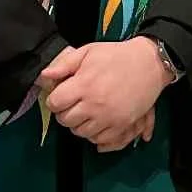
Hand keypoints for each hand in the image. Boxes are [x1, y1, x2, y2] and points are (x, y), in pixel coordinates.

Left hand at [39, 39, 168, 151]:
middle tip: (72, 104)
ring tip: (85, 112)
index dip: (54, 100)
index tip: (60, 96)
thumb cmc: (116, 56)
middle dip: (65, 113)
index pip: (55, 103)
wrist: (148, 63)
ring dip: (78, 124)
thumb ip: (63, 65)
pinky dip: (93, 133)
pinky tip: (96, 121)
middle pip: (65, 121)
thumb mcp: (88, 52)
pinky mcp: (121, 125)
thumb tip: (43, 77)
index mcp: (83, 85)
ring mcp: (108, 118)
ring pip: (80, 132)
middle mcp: (94, 105)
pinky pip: (99, 140)